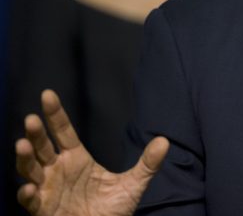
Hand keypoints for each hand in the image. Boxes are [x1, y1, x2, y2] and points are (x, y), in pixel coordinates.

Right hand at [15, 89, 168, 215]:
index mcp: (76, 159)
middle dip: (35, 133)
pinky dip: (27, 195)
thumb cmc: (112, 210)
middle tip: (31, 119)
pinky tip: (29, 188)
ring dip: (24, 158)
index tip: (47, 94)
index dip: (55, 114)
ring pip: (30, 170)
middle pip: (42, 147)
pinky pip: (31, 202)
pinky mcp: (43, 210)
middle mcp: (58, 170)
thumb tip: (165, 141)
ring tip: (22, 144)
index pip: (63, 131)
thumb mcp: (132, 185)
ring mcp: (48, 189)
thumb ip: (147, 164)